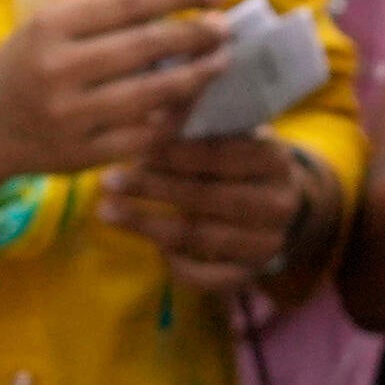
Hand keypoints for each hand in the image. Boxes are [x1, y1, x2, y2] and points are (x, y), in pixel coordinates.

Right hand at [0, 0, 241, 193]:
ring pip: (150, 94)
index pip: (127, 2)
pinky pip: (141, 137)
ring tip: (220, 63)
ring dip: (195, 77)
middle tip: (227, 29)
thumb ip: (103, 11)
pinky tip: (192, 104)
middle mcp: (56, 69)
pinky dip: (172, 120)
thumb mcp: (49, 24)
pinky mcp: (79, 155)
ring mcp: (68, 116)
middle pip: (145, 47)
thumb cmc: (28, 63)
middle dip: (195, 35)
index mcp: (49, 26)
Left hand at [99, 130, 325, 309]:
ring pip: (201, 237)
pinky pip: (209, 278)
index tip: (133, 148)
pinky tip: (152, 249)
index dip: (173, 153)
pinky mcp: (251, 273)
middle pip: (206, 197)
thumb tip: (146, 107)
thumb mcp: (226, 134)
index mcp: (274, 160)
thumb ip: (193, 120)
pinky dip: (178, 265)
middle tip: (109, 180)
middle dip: (152, 188)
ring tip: (107, 212)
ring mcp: (267, 243)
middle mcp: (277, 204)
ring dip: (148, 226)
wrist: (275, 206)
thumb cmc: (237, 160)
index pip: (219, 156)